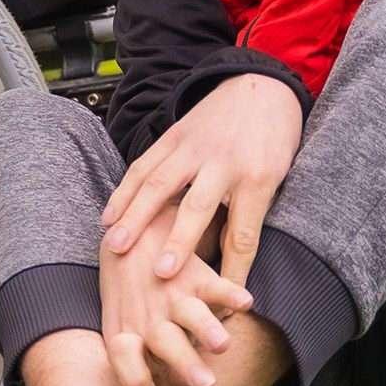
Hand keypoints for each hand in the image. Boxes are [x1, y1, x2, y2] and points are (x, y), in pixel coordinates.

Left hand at [99, 202, 252, 385]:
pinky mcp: (193, 274)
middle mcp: (148, 316)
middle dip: (182, 363)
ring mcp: (171, 294)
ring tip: (222, 344)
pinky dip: (229, 293)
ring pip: (190, 314)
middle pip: (163, 342)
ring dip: (206, 329)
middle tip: (202, 382)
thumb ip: (137, 360)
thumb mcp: (120, 325)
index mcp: (124, 330)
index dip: (135, 382)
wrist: (129, 232)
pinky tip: (245, 302)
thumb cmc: (125, 293)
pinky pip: (214, 284)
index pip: (124, 360)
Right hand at [102, 73, 302, 289]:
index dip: (233, 269)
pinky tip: (109, 214)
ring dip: (135, 216)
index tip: (222, 299)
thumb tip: (231, 268)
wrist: (262, 86)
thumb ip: (248, 219)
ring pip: (159, 184)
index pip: (243, 232)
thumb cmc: (272, 141)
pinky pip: (143, 165)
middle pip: (196, 207)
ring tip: (116, 245)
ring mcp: (194, 146)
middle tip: (159, 272)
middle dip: (177, 242)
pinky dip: (124, 191)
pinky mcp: (173, 136)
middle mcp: (223, 161)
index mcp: (257, 178)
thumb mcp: (276, 180)